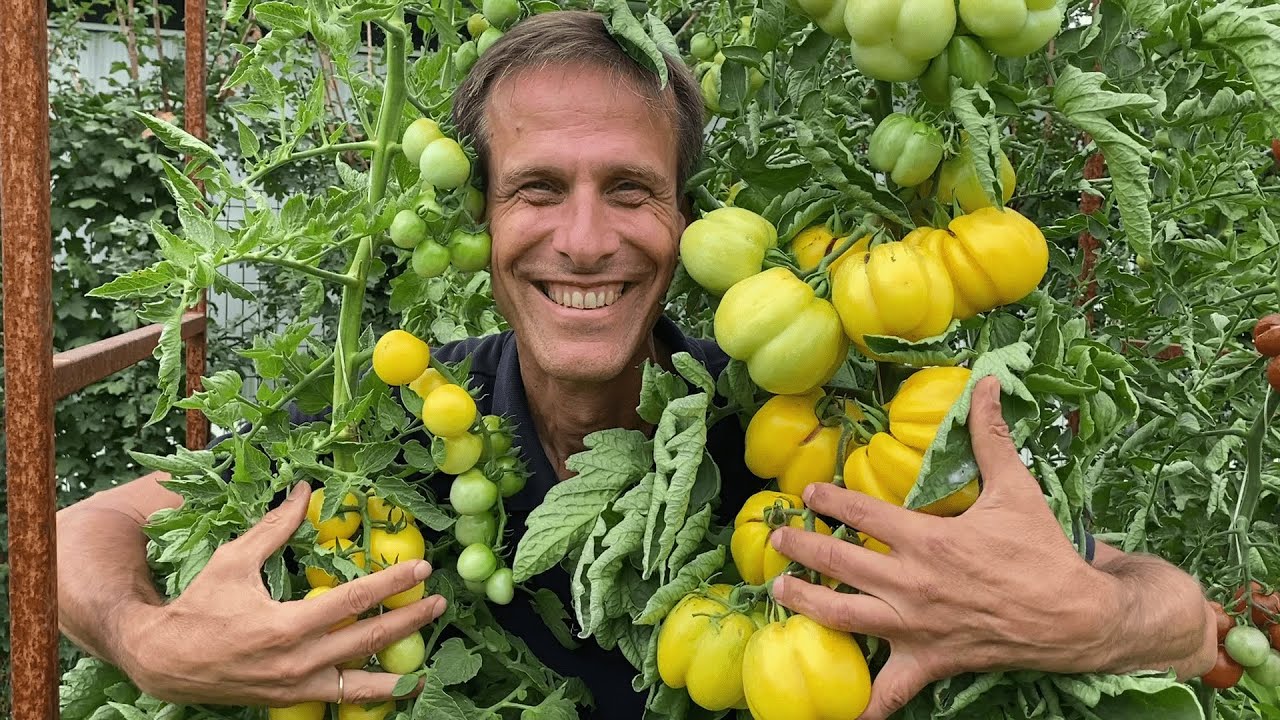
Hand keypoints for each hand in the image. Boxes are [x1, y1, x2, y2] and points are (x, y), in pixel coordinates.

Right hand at [116, 482, 446, 706]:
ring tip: (426, 662)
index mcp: (286, 625)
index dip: (391, 584)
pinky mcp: (292, 699)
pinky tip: (393, 687)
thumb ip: (275, 528)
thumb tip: (304, 491)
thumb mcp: (234, 562)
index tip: (421, 570)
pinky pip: (341, 699)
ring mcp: (297, 686)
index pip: (353, 601)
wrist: (164, 662)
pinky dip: (370, 696)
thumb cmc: (198, 607)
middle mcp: (298, 661)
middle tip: (439, 603)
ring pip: (362, 685)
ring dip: (398, 671)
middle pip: (369, 641)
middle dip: (409, 621)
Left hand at [769, 376, 1118, 719]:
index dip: (828, 501)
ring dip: (806, 605)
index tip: (806, 495)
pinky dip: (864, 705)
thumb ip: (990, 437)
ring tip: (780, 593)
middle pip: (839, 564)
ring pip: (844, 618)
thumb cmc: (1042, 551)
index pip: (861, 513)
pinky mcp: (928, 661)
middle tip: (776, 539)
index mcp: (926, 540)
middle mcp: (911, 584)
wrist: (1077, 616)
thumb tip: (988, 384)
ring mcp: (915, 627)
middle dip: (801, 549)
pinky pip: (890, 692)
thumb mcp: (1016, 489)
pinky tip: (840, 713)